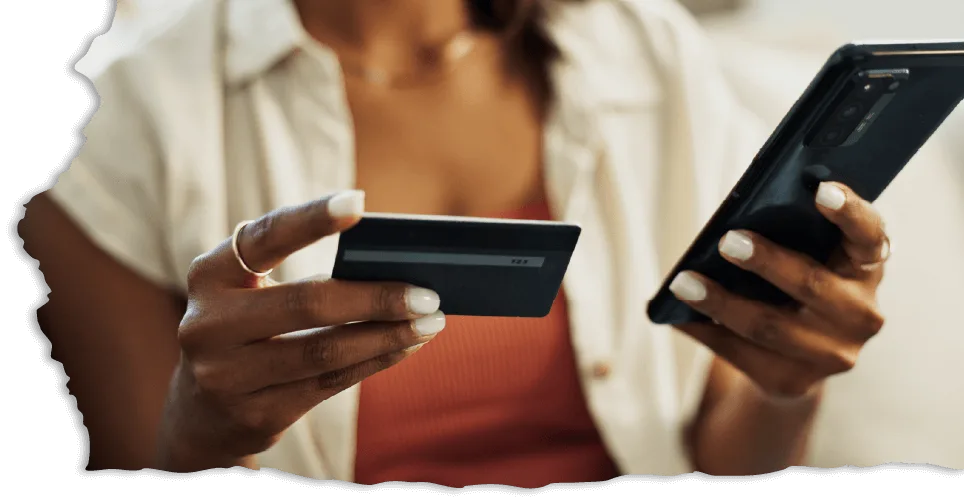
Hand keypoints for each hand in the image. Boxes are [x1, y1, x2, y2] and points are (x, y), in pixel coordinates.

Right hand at [157, 190, 446, 469]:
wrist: (206, 409)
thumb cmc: (249, 326)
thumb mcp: (251, 291)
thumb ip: (299, 271)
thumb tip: (392, 267)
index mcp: (210, 275)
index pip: (266, 238)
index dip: (311, 219)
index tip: (358, 201)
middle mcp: (209, 325)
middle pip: (308, 304)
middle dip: (377, 297)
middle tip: (428, 292)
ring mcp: (228, 376)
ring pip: (326, 352)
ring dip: (389, 335)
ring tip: (431, 321)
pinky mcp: (255, 415)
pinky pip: (331, 384)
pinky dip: (377, 360)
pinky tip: (407, 345)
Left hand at [670, 182, 889, 399]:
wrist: (797, 356)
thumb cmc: (794, 279)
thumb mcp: (804, 254)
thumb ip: (789, 234)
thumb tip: (732, 221)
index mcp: (866, 267)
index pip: (868, 234)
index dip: (849, 212)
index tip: (822, 189)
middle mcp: (861, 313)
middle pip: (811, 284)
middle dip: (766, 262)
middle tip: (726, 241)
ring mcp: (833, 354)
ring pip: (769, 326)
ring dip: (720, 302)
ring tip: (683, 283)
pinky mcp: (795, 382)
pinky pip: (743, 355)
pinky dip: (707, 331)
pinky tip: (679, 315)